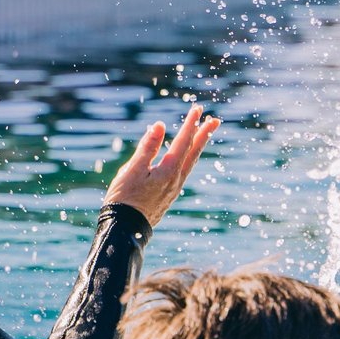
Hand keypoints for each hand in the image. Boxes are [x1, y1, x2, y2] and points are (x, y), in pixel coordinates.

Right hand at [103, 105, 218, 227]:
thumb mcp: (132, 170)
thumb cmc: (124, 199)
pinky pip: (184, 171)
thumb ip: (147, 147)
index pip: (183, 141)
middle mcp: (176, 179)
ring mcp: (174, 188)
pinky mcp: (169, 195)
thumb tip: (159, 125)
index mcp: (168, 170)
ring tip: (204, 135)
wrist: (125, 229)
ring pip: (191, 163)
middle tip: (214, 120)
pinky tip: (186, 158)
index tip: (197, 109)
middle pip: (194, 152)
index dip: (190, 124)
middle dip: (203, 134)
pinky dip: (189, 159)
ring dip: (198, 146)